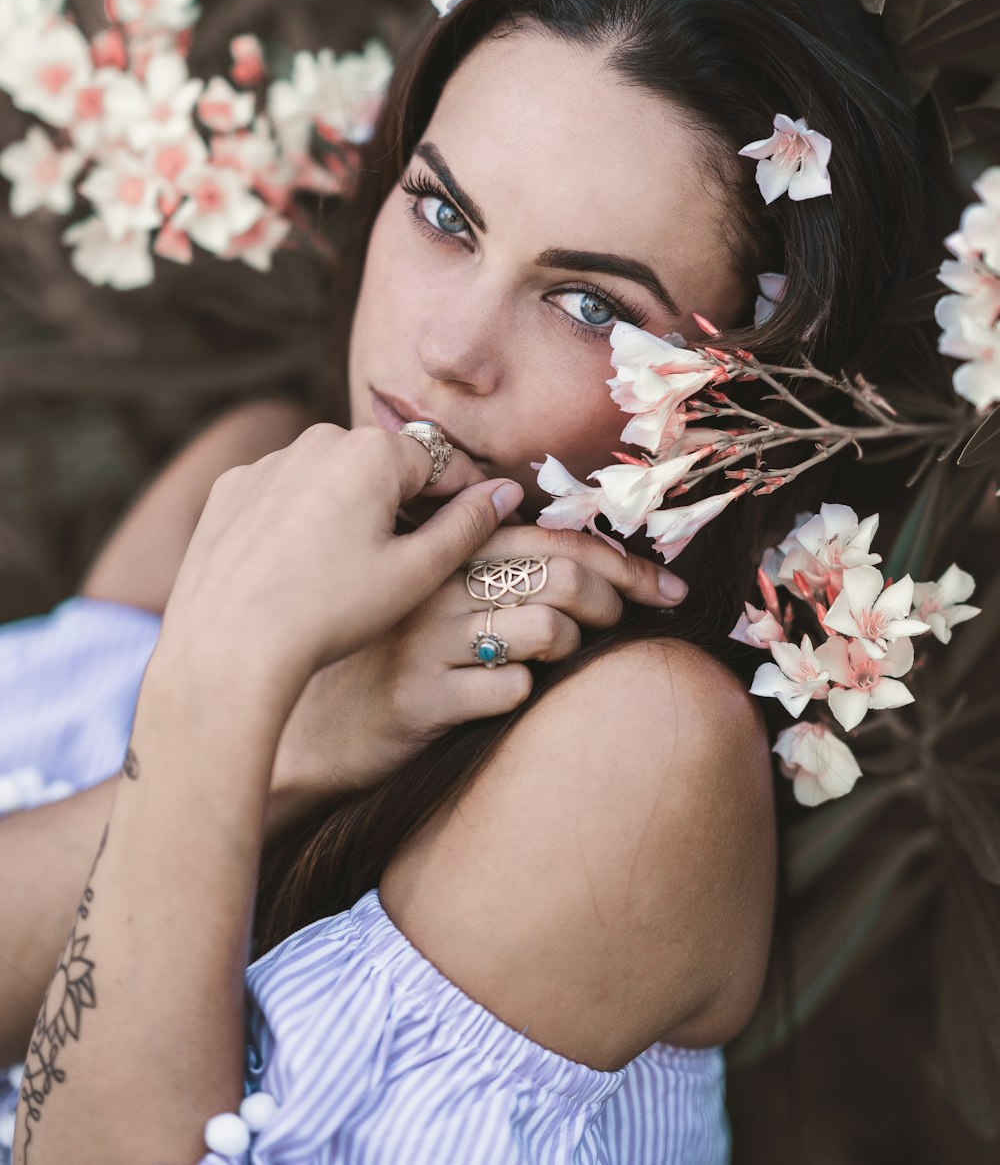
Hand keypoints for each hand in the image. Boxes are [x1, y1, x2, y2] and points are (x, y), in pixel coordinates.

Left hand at [155, 422, 523, 717]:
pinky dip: (301, 518)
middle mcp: (316, 439)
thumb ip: (468, 525)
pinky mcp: (229, 490)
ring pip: (332, 477)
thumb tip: (508, 490)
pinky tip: (302, 568)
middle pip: (384, 466)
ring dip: (353, 508)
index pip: (441, 464)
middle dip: (406, 503)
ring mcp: (266, 463)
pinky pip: (283, 493)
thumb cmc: (330, 613)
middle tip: (414, 561)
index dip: (467, 498)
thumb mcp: (416, 573)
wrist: (227, 648)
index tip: (481, 529)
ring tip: (353, 571)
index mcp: (370, 451)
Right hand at [267, 524, 683, 823]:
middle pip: (562, 575)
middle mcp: (433, 585)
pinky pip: (510, 689)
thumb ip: (487, 567)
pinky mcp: (419, 698)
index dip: (624, 562)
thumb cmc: (384, 658)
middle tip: (626, 622)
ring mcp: (425, 641)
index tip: (669, 589)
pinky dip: (525, 693)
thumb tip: (590, 560)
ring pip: (546, 628)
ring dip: (574, 646)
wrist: (306, 732)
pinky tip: (503, 696)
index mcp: (442, 550)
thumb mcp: (427, 599)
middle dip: (616, 601)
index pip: (553, 537)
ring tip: (559, 655)